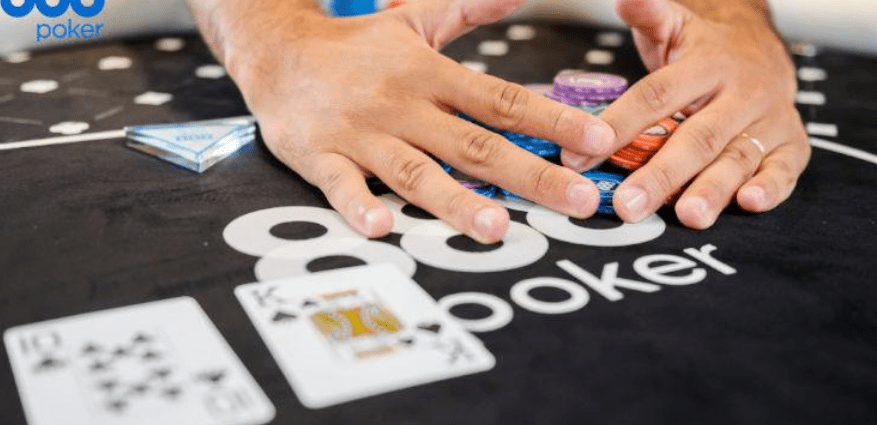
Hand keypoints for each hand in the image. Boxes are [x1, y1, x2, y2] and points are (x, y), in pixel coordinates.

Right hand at [216, 0, 617, 242]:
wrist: (277, 52)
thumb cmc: (355, 46)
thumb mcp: (415, 21)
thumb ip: (470, 7)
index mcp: (430, 74)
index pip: (503, 100)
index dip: (553, 120)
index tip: (599, 141)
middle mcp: (403, 105)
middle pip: (474, 144)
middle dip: (530, 174)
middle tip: (578, 202)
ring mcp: (362, 134)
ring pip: (415, 172)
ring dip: (455, 200)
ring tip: (496, 227)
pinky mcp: (321, 156)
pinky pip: (341, 185)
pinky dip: (359, 205)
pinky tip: (380, 228)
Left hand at [563, 0, 810, 228]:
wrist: (765, 48)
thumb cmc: (704, 49)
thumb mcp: (674, 26)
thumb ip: (650, 14)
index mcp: (706, 64)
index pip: (655, 96)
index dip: (618, 126)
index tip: (581, 156)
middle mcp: (740, 93)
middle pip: (696, 137)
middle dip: (661, 174)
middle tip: (628, 204)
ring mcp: (768, 120)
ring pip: (737, 158)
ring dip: (712, 190)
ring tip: (686, 216)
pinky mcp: (791, 144)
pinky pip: (784, 169)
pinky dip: (771, 188)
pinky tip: (750, 204)